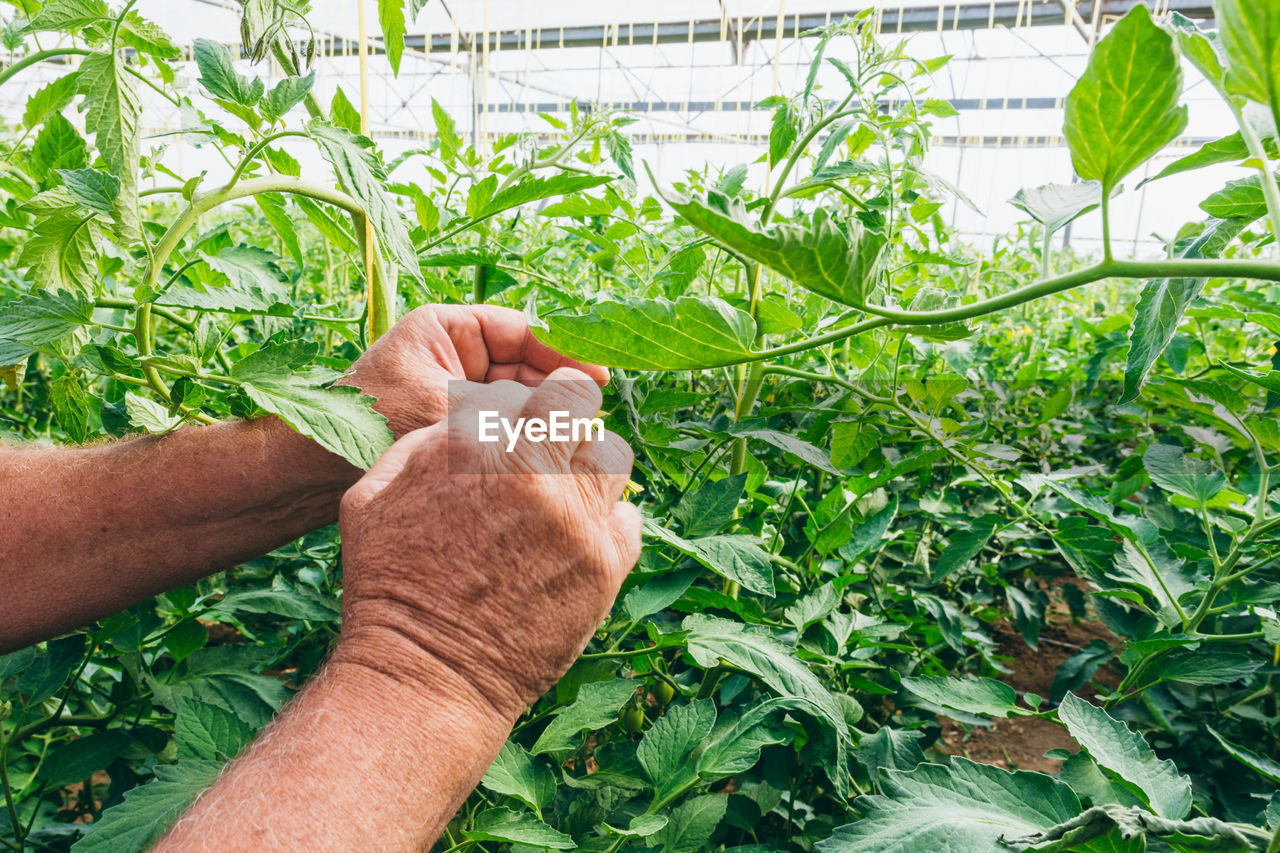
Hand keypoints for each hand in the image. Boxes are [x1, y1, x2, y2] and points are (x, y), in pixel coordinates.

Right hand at [331, 368, 640, 721]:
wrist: (422, 675)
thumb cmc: (387, 584)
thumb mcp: (373, 495)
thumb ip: (428, 441)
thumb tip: (471, 416)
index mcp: (472, 444)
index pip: (530, 390)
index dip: (529, 407)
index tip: (525, 428)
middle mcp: (531, 471)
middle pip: (581, 408)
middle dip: (568, 421)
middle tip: (553, 451)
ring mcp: (574, 518)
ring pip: (612, 458)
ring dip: (589, 473)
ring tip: (561, 503)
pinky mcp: (604, 564)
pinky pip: (629, 518)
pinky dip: (608, 525)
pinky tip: (574, 544)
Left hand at [342, 304, 608, 436]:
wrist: (309, 471)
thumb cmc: (367, 425)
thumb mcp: (448, 408)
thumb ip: (510, 406)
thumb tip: (575, 406)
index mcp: (445, 328)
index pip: (521, 331)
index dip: (563, 354)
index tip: (597, 377)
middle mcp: (451, 354)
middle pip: (523, 366)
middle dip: (556, 391)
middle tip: (591, 416)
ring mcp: (450, 391)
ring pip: (514, 400)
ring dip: (542, 419)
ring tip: (574, 441)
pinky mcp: (449, 428)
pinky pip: (497, 428)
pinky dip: (520, 441)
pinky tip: (545, 459)